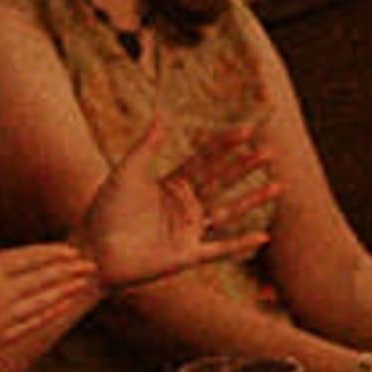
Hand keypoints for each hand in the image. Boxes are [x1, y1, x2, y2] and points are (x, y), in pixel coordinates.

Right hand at [0, 195, 100, 371]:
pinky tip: (62, 306)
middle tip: (89, 262)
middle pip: (42, 277)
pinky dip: (51, 312)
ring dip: (66, 289)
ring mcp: (0, 319)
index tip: (71, 249)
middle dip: (68, 269)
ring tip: (84, 281)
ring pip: (43, 300)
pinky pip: (33, 323)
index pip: (28, 257)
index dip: (53, 253)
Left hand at [80, 118, 267, 286]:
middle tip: (269, 151)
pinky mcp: (187, 256)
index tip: (246, 130)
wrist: (93, 249)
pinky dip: (240, 244)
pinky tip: (263, 238)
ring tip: (277, 186)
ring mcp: (188, 231)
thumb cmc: (106, 209)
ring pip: (228, 212)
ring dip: (252, 200)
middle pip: (221, 182)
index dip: (225, 145)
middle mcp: (184, 207)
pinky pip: (219, 249)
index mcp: (171, 185)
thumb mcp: (128, 171)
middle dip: (244, 167)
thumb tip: (162, 114)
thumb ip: (147, 145)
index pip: (205, 160)